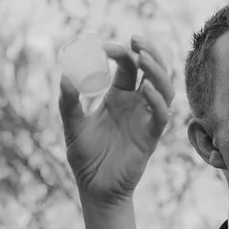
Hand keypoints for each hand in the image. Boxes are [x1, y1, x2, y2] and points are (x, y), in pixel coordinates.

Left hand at [59, 35, 174, 209]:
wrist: (94, 189)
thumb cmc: (85, 158)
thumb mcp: (72, 126)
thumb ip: (68, 104)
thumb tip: (64, 77)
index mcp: (118, 97)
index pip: (128, 66)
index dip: (121, 52)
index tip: (106, 46)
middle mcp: (136, 105)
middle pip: (152, 71)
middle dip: (148, 51)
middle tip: (135, 39)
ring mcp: (146, 119)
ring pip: (164, 88)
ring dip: (157, 71)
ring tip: (143, 57)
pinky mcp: (151, 137)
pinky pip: (161, 115)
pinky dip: (157, 100)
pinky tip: (145, 89)